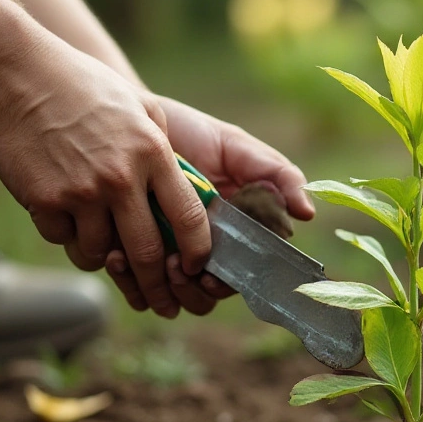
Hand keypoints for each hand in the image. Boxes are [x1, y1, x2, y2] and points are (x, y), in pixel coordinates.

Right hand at [0, 35, 210, 318]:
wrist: (18, 75)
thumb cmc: (83, 86)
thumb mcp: (139, 105)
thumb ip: (163, 146)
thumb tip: (186, 184)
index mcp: (152, 154)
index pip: (188, 218)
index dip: (198, 251)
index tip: (196, 265)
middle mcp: (121, 178)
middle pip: (147, 251)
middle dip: (156, 282)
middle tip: (159, 297)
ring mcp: (81, 192)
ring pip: (100, 253)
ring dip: (103, 256)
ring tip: (101, 240)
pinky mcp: (45, 201)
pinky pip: (63, 239)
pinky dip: (66, 236)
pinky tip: (64, 213)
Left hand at [103, 95, 313, 315]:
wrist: (132, 119)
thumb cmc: (192, 132)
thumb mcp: (237, 147)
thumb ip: (277, 175)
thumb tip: (307, 213)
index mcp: (234, 234)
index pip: (238, 278)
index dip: (224, 284)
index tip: (207, 272)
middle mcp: (203, 251)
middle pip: (204, 298)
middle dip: (188, 291)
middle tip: (171, 266)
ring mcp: (167, 255)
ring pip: (170, 301)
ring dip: (156, 290)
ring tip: (137, 258)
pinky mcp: (132, 254)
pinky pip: (133, 288)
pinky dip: (125, 281)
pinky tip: (115, 255)